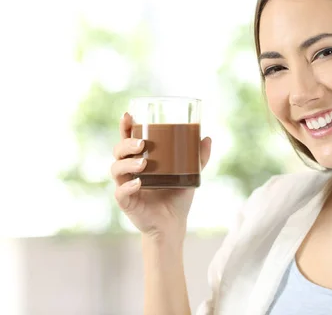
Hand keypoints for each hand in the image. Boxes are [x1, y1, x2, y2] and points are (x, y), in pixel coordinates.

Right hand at [110, 112, 211, 238]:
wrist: (173, 224)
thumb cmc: (177, 196)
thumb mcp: (190, 174)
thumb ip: (199, 158)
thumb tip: (207, 138)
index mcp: (140, 160)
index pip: (127, 140)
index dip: (125, 127)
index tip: (128, 116)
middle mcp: (129, 171)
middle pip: (118, 152)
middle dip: (126, 144)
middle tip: (142, 144)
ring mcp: (125, 186)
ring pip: (116, 169)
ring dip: (128, 164)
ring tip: (144, 164)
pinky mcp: (126, 203)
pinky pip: (120, 193)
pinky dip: (128, 186)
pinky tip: (138, 183)